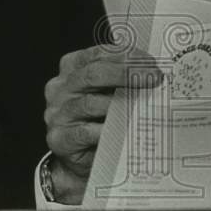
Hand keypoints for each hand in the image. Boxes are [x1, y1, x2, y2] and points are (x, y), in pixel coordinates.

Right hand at [43, 44, 161, 204]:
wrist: (77, 155)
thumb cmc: (96, 118)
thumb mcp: (105, 93)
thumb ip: (121, 80)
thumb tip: (152, 73)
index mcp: (72, 68)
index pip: (99, 54)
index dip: (127, 56)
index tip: (151, 63)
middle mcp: (60, 87)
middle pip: (93, 74)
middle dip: (126, 74)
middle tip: (153, 79)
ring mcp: (57, 113)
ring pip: (90, 103)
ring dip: (120, 104)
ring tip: (144, 106)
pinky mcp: (59, 139)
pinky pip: (86, 132)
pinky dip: (107, 130)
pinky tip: (125, 130)